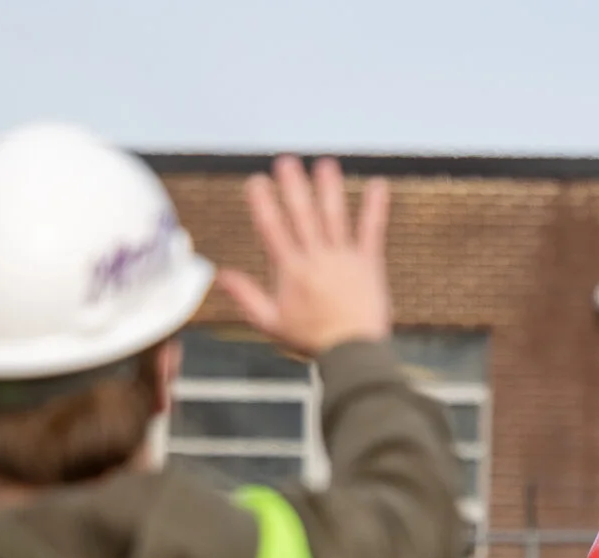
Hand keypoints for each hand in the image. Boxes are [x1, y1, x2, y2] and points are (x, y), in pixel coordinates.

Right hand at [219, 157, 392, 357]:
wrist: (353, 354)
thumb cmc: (311, 341)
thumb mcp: (271, 323)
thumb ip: (246, 296)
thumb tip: (219, 275)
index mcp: (290, 270)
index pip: (272, 228)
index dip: (263, 203)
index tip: (256, 181)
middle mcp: (316, 258)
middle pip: (302, 214)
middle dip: (293, 186)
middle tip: (287, 162)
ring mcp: (344, 259)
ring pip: (334, 216)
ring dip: (329, 188)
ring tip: (325, 164)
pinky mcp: (369, 264)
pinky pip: (372, 230)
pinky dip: (376, 207)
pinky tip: (379, 185)